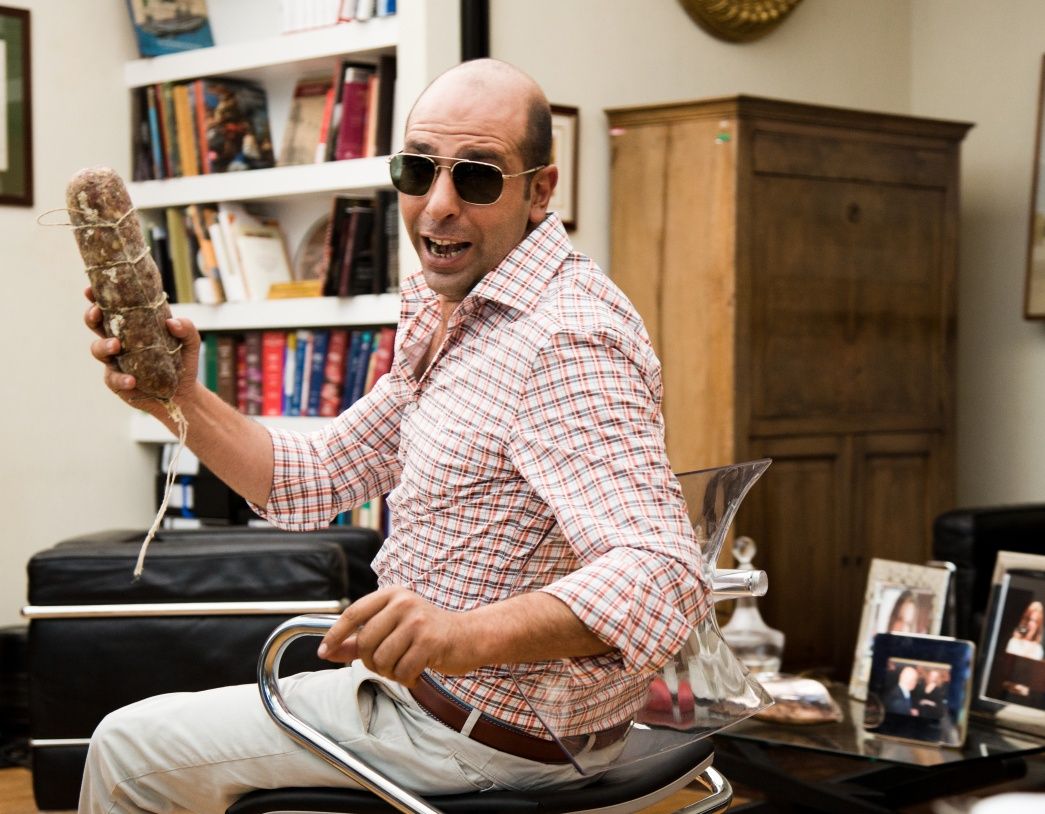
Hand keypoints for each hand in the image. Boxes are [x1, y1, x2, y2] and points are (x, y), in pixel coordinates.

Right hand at [84, 286, 200, 406]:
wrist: (184, 393)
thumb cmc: (183, 362)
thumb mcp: (190, 342)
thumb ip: (186, 328)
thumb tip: (172, 322)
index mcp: (133, 326)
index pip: (111, 308)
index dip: (97, 298)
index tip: (90, 290)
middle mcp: (120, 341)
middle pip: (96, 325)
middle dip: (92, 316)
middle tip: (97, 312)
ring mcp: (116, 362)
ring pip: (98, 350)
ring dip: (103, 345)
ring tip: (116, 345)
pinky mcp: (118, 382)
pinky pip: (113, 379)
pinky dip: (121, 378)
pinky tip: (132, 379)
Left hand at [318, 586, 473, 685]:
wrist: (468, 637)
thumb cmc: (426, 634)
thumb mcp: (392, 628)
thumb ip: (359, 640)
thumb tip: (327, 651)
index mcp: (391, 595)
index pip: (353, 613)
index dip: (335, 635)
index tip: (323, 651)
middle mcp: (403, 603)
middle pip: (365, 642)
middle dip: (370, 662)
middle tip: (387, 665)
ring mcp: (417, 621)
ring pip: (381, 659)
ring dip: (390, 672)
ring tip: (404, 667)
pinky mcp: (429, 640)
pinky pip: (402, 671)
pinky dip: (406, 678)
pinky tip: (417, 672)